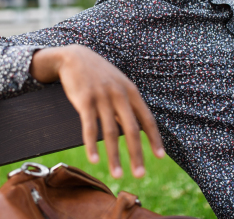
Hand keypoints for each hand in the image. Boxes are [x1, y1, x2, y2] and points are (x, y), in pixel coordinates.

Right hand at [30, 45, 164, 177]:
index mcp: (131, 92)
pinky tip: (94, 160)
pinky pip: (89, 128)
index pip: (147, 119)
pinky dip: (92, 146)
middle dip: (136, 155)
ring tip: (117, 175)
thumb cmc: (98, 74)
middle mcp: (119, 95)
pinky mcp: (84, 101)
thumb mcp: (117, 85)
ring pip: (110, 133)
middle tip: (139, 175)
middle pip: (131, 130)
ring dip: (114, 157)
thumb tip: (135, 131)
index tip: (159, 157)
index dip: (154, 139)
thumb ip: (126, 106)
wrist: (74, 57)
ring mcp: (101, 98)